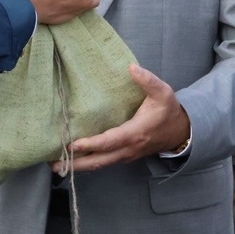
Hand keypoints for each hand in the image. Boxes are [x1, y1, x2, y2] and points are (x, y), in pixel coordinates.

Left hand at [51, 64, 189, 172]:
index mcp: (136, 133)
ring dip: (79, 165)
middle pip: (100, 161)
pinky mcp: (124, 155)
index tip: (73, 145)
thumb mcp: (163, 92)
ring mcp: (126, 155)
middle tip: (53, 163)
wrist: (180, 132)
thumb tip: (132, 68)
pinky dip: (88, 162)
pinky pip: (104, 161)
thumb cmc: (168, 111)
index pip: (110, 141)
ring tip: (55, 163)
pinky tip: (73, 158)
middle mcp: (128, 148)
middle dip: (77, 164)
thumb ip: (148, 80)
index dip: (91, 145)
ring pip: (100, 164)